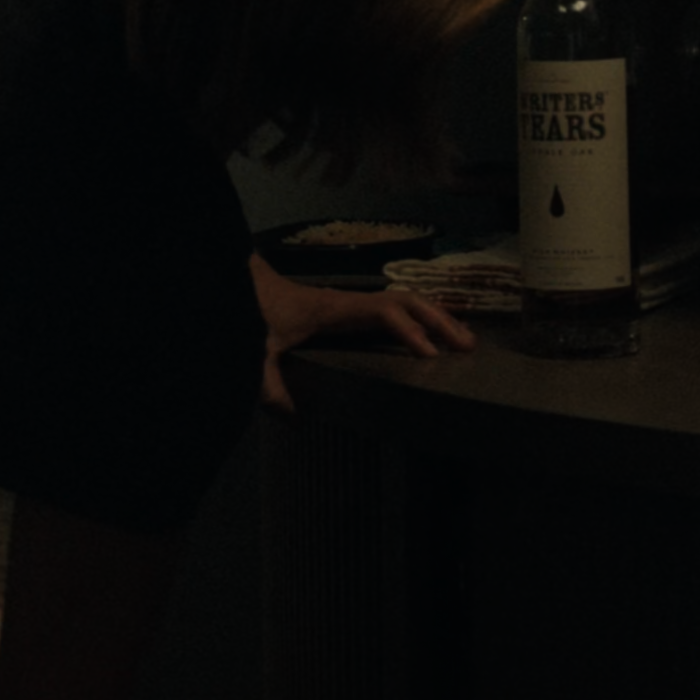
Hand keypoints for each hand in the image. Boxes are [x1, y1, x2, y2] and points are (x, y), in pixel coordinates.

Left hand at [248, 253, 475, 412]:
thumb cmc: (246, 310)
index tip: (430, 355)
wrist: (232, 278)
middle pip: (405, 301)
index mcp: (333, 308)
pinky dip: (417, 319)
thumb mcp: (252, 353)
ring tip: (464, 342)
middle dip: (438, 321)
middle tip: (467, 348)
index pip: (384, 312)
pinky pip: (390, 309)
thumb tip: (299, 421)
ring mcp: (348, 303)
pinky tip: (432, 335)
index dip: (409, 330)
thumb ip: (269, 386)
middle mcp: (348, 301)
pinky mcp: (344, 310)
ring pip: (402, 302)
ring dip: (434, 318)